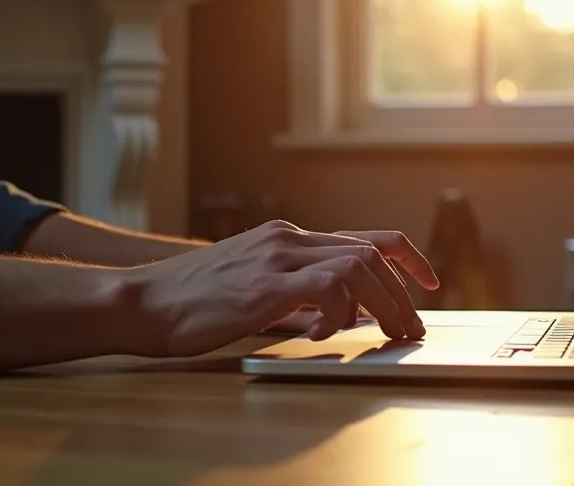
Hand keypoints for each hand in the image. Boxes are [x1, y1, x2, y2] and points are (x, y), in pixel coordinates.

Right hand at [118, 220, 438, 357]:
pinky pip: (325, 288)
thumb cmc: (193, 302)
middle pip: (369, 254)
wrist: (143, 301)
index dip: (407, 258)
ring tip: (388, 335)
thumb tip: (338, 320)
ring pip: (356, 266)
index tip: (430, 282)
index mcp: (288, 239)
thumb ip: (298, 300)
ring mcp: (276, 258)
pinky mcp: (263, 286)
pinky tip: (326, 336)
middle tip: (413, 329)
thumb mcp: (255, 292)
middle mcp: (287, 239)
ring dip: (383, 303)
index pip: (365, 237)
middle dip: (402, 294)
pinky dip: (339, 312)